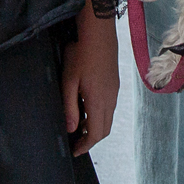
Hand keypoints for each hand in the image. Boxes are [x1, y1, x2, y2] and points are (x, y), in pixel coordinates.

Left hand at [60, 0, 119, 156]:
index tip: (75, 151)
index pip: (96, 134)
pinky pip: (109, 106)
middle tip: (76, 143)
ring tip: (79, 126)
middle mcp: (110, 99)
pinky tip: (86, 107)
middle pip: (105, 129)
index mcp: (98, 101)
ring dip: (95, 126)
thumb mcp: (69, 81)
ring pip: (108, 118)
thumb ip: (70, 107)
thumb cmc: (81, 53)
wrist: (98, 32)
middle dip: (91, 139)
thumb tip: (71, 129)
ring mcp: (114, 91)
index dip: (85, 146)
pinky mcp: (114, 83)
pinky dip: (99, 115)